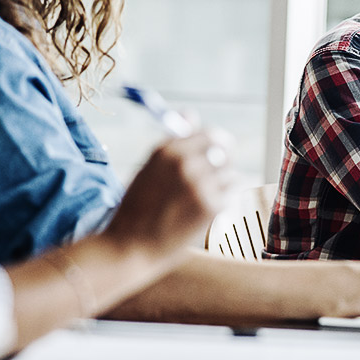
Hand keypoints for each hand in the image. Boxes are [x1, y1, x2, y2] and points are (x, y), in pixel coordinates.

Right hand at [101, 130, 234, 262]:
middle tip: (216, 176)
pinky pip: (231, 194)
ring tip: (205, 198)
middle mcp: (184, 161)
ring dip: (224, 183)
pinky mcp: (210, 206)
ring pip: (231, 172)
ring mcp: (199, 184)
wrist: (128, 248)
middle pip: (225, 147)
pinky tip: (207, 210)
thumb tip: (189, 112)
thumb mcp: (148, 169)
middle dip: (224, 160)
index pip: (208, 133)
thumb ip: (173, 142)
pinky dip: (224, 201)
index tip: (214, 155)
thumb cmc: (136, 209)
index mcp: (166, 149)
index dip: (214, 144)